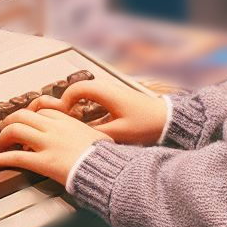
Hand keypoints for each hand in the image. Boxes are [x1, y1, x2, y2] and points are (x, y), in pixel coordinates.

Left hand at [0, 109, 112, 184]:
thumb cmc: (108, 158)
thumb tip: (90, 140)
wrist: (110, 170)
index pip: (43, 111)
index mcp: (68, 122)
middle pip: (23, 115)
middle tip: (6, 131)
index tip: (28, 125)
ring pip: (15, 130)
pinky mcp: (44, 162)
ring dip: (3, 137)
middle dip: (10, 122)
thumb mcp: (99, 138)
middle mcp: (55, 129)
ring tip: (0, 144)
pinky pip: (15, 157)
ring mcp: (48, 144)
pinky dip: (1, 158)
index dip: (31, 117)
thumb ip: (87, 135)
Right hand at [28, 79, 168, 145]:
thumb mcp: (119, 133)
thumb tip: (76, 139)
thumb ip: (95, 134)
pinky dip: (85, 105)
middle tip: (58, 115)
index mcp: (105, 93)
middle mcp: (107, 88)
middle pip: (77, 88)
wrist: (168, 119)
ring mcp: (112, 91)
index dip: (64, 102)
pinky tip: (87, 120)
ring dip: (75, 103)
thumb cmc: (148, 124)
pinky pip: (94, 96)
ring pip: (85, 92)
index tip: (62, 115)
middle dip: (65, 101)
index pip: (75, 90)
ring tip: (69, 119)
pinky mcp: (117, 98)